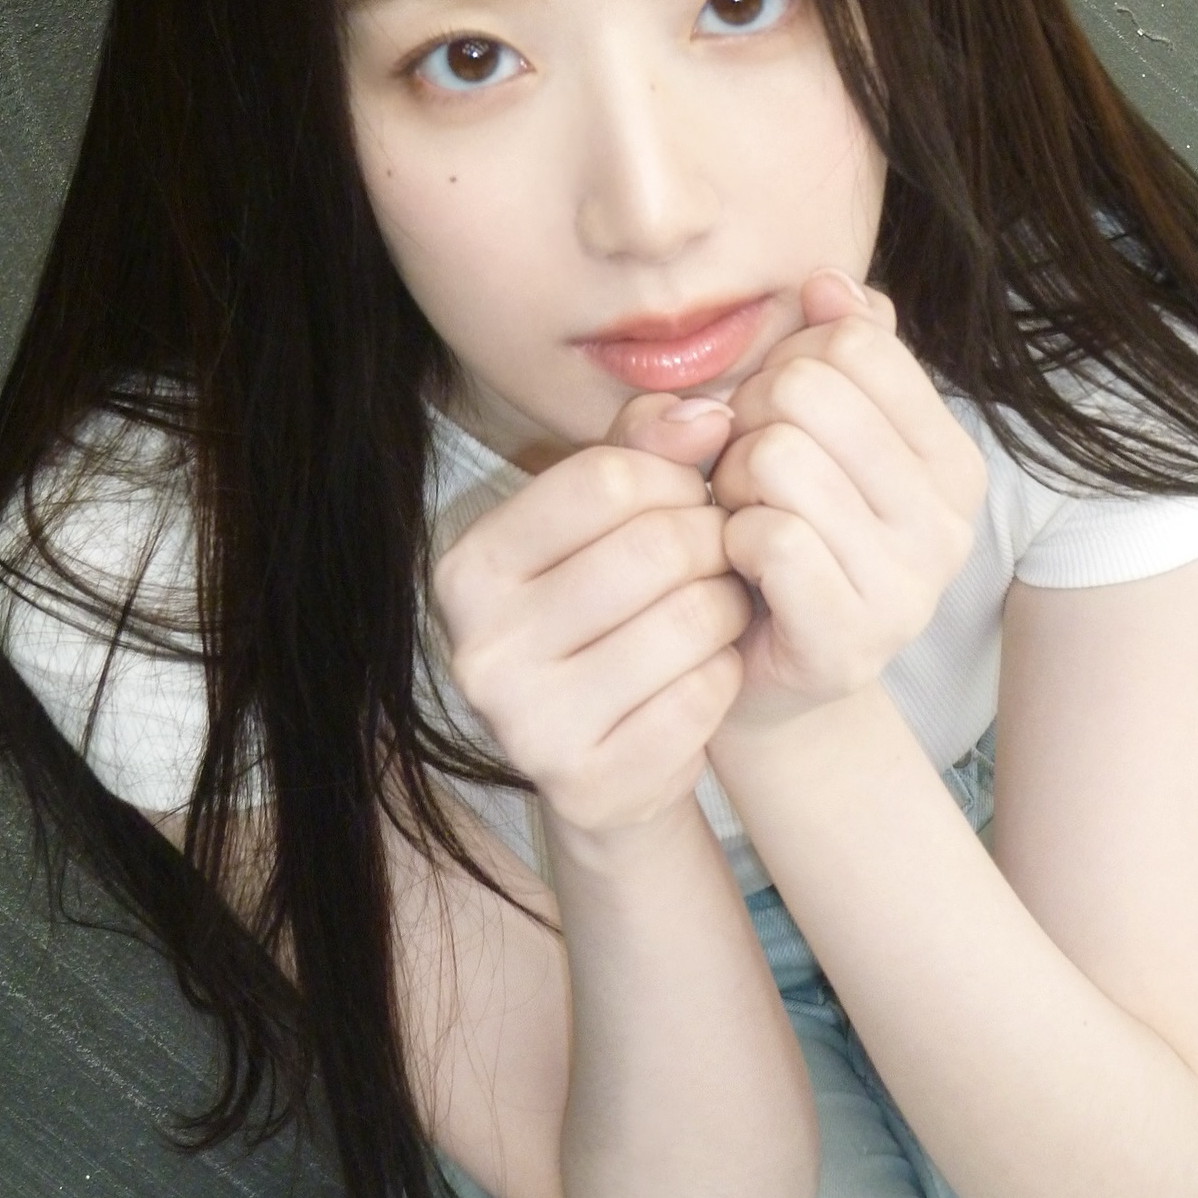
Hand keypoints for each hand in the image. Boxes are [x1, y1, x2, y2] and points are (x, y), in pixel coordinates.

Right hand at [432, 398, 750, 836]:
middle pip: (657, 546)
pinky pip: (706, 694)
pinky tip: (703, 675)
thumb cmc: (608, 613)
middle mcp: (480, 647)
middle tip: (715, 562)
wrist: (606, 763)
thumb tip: (707, 414)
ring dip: (727, 607)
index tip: (688, 502)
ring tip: (714, 613)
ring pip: (692, 616)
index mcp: (469, 567)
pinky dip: (725, 674)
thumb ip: (647, 447)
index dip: (675, 480)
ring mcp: (527, 724)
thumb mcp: (609, 520)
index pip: (608, 477)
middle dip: (711, 544)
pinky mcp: (589, 783)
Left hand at [704, 268, 986, 730]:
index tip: (773, 423)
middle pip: (807, 391)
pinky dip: (729, 543)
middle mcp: (950, 520)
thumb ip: (820, 350)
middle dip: (748, 425)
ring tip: (742, 522)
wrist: (757, 674)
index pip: (855, 343)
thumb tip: (831, 281)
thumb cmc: (768, 535)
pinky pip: (766, 536)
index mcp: (951, 457)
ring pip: (779, 459)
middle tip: (745, 480)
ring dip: (731, 487)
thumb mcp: (794, 431)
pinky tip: (739, 569)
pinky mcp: (854, 638)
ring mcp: (911, 586)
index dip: (785, 367)